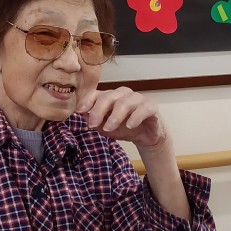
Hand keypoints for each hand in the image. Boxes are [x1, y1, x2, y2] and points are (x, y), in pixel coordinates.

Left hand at [77, 87, 189, 220]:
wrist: (147, 136)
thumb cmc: (125, 128)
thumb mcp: (107, 128)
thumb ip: (95, 122)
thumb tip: (83, 116)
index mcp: (111, 97)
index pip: (96, 94)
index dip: (87, 102)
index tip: (79, 112)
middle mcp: (123, 94)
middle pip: (109, 96)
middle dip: (98, 110)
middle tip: (92, 124)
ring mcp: (138, 99)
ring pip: (124, 102)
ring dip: (115, 116)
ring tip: (108, 128)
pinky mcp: (151, 106)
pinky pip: (143, 108)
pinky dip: (135, 117)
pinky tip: (129, 126)